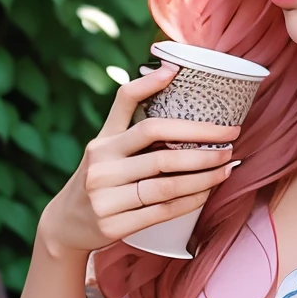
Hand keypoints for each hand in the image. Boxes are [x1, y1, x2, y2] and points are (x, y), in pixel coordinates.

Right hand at [36, 61, 242, 259]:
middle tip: (230, 142)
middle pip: (161, 154)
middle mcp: (101, 167)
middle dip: (203, 147)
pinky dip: (189, 201)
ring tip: (225, 169)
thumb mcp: (103, 145)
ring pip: (165, 185)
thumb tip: (168, 72)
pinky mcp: (114, 225)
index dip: (159, 94)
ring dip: (202, 177)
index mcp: (102, 143)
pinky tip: (206, 193)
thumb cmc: (97, 178)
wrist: (66, 223)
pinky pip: (161, 211)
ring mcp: (106, 198)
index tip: (187, 82)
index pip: (135, 114)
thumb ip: (128, 116)